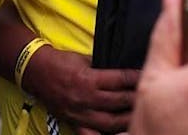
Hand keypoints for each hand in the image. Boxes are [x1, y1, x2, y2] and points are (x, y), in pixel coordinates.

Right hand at [21, 46, 138, 133]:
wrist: (36, 72)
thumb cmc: (61, 62)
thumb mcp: (84, 59)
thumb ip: (104, 69)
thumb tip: (125, 74)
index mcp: (89, 79)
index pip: (120, 79)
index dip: (136, 77)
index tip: (148, 74)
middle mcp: (85, 98)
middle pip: (119, 102)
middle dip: (137, 98)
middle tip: (151, 95)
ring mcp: (80, 113)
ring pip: (110, 123)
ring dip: (128, 120)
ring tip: (140, 115)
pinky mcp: (74, 122)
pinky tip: (118, 134)